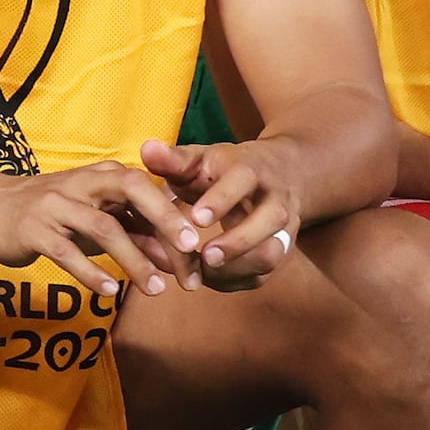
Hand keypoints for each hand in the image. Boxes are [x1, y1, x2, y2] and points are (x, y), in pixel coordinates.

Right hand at [0, 160, 208, 302]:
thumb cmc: (51, 215)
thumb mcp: (95, 220)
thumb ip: (134, 235)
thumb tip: (177, 259)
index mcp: (101, 176)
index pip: (147, 189)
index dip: (175, 214)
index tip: (200, 245)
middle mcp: (81, 184)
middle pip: (132, 191)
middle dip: (165, 221)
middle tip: (191, 253)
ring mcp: (55, 205)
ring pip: (104, 227)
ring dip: (134, 260)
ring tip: (156, 290)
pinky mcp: (34, 230)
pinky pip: (67, 251)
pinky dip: (92, 272)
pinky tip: (111, 292)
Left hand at [138, 142, 294, 287]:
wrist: (282, 173)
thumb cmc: (226, 169)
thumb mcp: (201, 158)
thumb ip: (174, 160)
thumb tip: (147, 150)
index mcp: (250, 169)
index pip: (242, 181)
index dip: (220, 200)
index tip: (196, 218)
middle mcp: (274, 198)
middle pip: (270, 219)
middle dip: (238, 242)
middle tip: (206, 257)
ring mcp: (283, 228)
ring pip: (273, 252)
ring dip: (237, 267)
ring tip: (203, 272)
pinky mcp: (282, 252)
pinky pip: (264, 274)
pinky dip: (235, 280)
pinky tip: (207, 278)